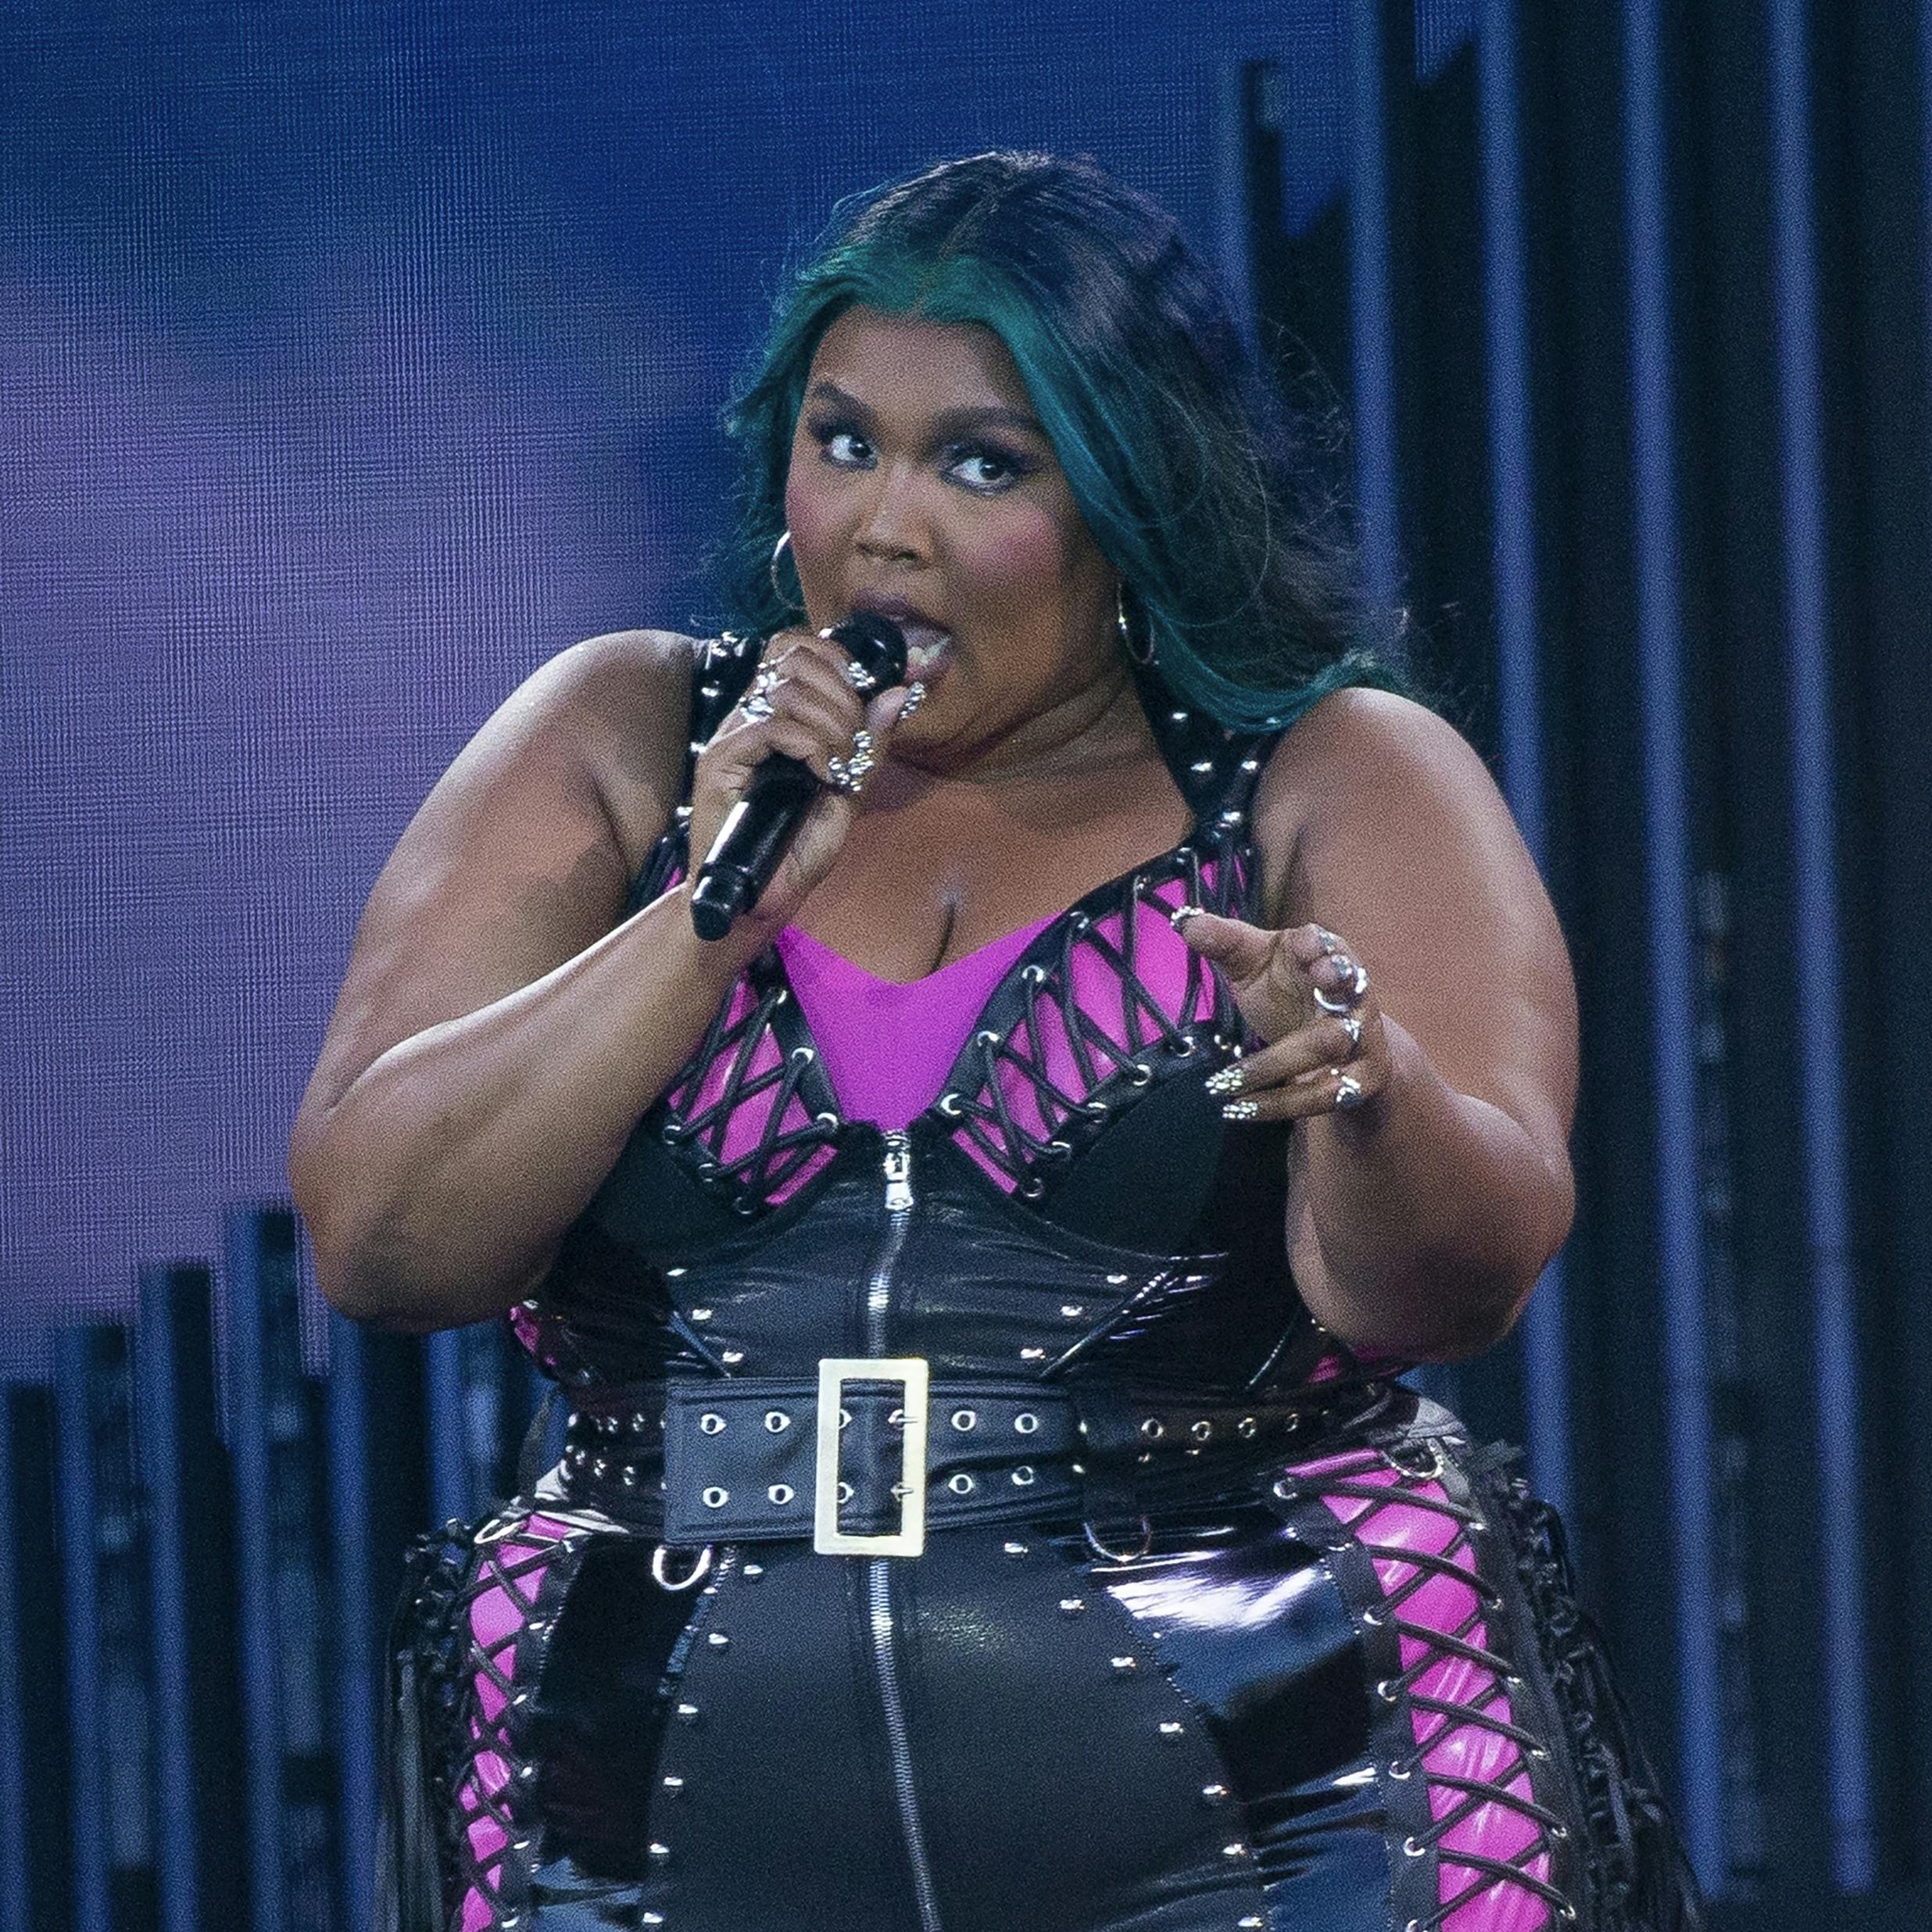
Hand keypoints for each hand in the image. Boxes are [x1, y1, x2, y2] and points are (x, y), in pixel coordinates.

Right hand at [687, 628, 922, 936]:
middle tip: (852, 744)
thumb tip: (896, 694)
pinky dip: (809, 746)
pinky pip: (769, 727)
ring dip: (830, 725)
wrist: (758, 902)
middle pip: (794, 657)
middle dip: (841, 695)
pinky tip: (822, 775)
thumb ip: (870, 745)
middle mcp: (747, 716)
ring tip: (837, 766)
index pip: (797, 646)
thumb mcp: (848, 793)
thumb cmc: (796, 851)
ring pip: (786, 690)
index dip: (836, 659)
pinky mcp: (718, 763)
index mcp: (774, 714)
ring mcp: (730, 737)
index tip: (863, 696)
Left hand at [1171, 911, 1389, 1122]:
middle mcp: (1354, 994)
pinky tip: (1240, 1109)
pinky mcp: (1363, 1078)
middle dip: (1314, 1000)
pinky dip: (1279, 1104)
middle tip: (1283, 992)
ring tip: (1223, 1084)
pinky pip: (1323, 1094)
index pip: (1329, 945)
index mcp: (1328, 956)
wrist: (1343, 1045)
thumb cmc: (1289, 989)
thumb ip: (1225, 942)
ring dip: (1272, 1067)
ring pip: (1325, 1047)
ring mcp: (1363, 1036)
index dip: (1319, 945)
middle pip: (1339, 990)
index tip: (1302, 945)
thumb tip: (1184, 922)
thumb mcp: (1255, 964)